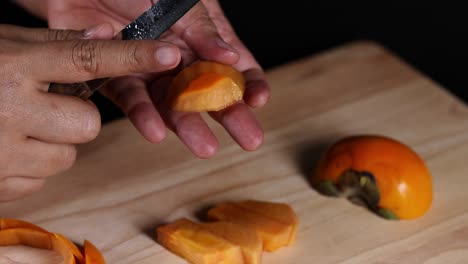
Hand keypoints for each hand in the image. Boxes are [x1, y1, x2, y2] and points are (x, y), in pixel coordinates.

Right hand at [0, 25, 180, 200]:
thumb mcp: (0, 47)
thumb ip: (52, 46)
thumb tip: (105, 36)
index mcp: (12, 66)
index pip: (87, 58)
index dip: (133, 55)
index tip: (171, 53)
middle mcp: (8, 110)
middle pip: (87, 125)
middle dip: (74, 118)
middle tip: (43, 105)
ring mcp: (0, 153)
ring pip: (68, 157)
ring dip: (53, 143)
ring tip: (17, 126)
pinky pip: (42, 180)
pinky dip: (32, 166)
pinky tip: (5, 147)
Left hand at [46, 0, 270, 157]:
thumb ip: (202, 27)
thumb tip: (231, 58)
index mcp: (200, 37)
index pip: (233, 65)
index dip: (249, 83)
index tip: (257, 99)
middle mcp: (178, 58)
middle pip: (210, 92)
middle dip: (232, 116)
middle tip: (250, 139)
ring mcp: (148, 70)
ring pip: (173, 104)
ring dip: (189, 126)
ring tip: (205, 147)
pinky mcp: (114, 76)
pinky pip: (131, 99)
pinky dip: (143, 115)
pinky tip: (156, 131)